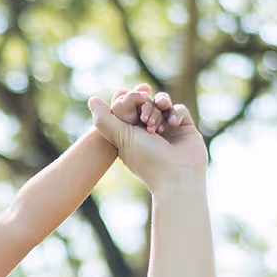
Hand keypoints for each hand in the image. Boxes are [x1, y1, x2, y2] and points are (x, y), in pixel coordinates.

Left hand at [88, 87, 207, 186]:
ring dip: (159, 108)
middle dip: (146, 107)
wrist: (178, 177)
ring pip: (162, 103)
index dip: (131, 101)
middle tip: (146, 121)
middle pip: (146, 103)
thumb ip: (104, 120)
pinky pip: (179, 109)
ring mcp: (167, 129)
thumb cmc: (147, 159)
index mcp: (131, 134)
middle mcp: (148, 131)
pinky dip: (176, 113)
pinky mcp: (184, 128)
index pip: (129, 107)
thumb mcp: (122, 138)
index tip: (135, 101)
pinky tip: (173, 125)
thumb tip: (92, 99)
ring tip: (160, 124)